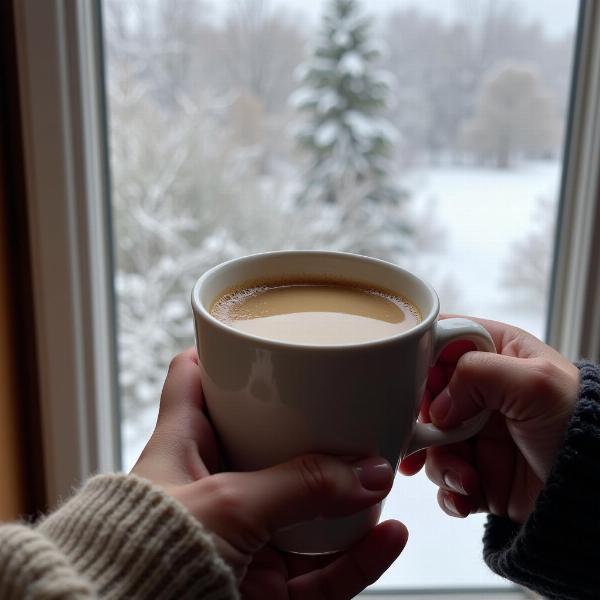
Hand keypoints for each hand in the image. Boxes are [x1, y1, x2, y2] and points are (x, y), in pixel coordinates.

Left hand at [132, 348, 407, 597]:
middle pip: (267, 444)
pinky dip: (359, 556)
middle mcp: (213, 490)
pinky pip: (322, 571)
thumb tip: (370, 473)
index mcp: (183, 449)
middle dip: (309, 431)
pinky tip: (390, 534)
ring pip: (304, 510)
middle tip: (346, 407)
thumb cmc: (146, 557)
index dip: (221, 356)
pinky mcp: (264, 587)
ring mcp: (242, 540)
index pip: (194, 382)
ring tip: (383, 473)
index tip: (256, 336)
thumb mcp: (227, 502)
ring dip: (348, 495)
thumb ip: (301, 486)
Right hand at [400, 317, 579, 523]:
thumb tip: (438, 408)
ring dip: (440, 462)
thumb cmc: (580, 425)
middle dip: (424, 422)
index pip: (444, 340)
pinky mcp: (478, 469)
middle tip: (425, 438)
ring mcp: (478, 431)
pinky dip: (449, 490)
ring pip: (431, 440)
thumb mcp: (534, 381)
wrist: (596, 493)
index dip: (423, 360)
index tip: (412, 382)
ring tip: (465, 478)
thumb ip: (476, 373)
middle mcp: (483, 390)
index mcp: (497, 353)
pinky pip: (444, 477)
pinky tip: (467, 496)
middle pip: (428, 395)